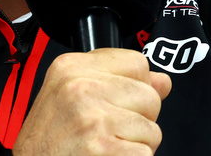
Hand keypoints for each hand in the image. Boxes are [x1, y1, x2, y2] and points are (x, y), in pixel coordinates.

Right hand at [13, 48, 172, 155]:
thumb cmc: (48, 141)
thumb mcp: (69, 96)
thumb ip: (115, 80)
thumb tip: (163, 80)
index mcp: (72, 67)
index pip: (138, 63)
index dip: (135, 88)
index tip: (117, 104)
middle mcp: (81, 88)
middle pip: (150, 97)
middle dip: (139, 119)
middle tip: (109, 132)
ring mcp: (93, 119)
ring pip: (152, 129)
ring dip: (136, 145)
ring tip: (106, 148)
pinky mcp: (104, 148)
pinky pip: (145, 154)